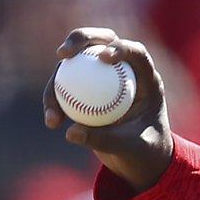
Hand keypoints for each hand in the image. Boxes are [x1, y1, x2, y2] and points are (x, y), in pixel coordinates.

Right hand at [44, 28, 175, 192]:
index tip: (103, 57)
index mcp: (147, 80)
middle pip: (101, 42)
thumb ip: (106, 139)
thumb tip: (71, 132)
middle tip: (62, 54)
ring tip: (54, 112)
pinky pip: (65, 87)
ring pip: (75, 65)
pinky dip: (56, 101)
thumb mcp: (131, 148)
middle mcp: (124, 72)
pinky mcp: (85, 89)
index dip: (120, 47)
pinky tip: (52, 121)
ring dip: (58, 82)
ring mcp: (103, 78)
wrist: (139, 160)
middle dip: (80, 39)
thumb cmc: (145, 152)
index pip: (136, 53)